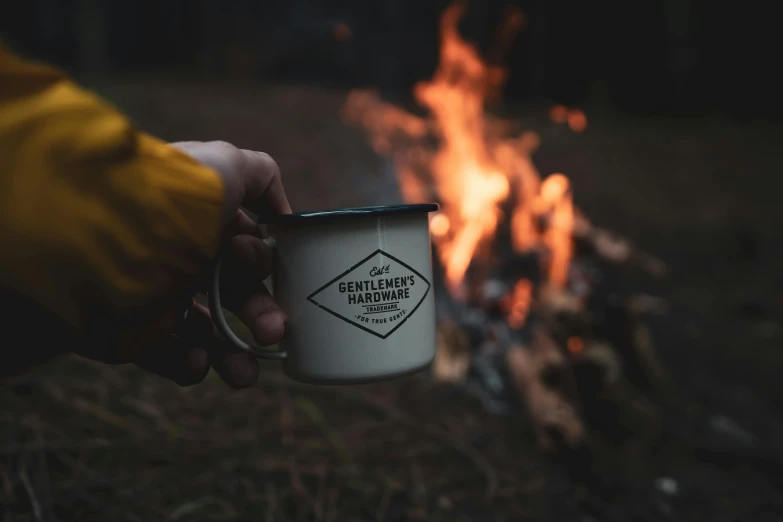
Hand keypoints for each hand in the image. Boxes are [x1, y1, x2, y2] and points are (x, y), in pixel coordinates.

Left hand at [129, 141, 291, 387]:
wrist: (96, 239)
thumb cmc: (168, 201)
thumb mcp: (223, 167)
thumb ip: (259, 176)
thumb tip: (280, 214)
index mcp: (202, 223)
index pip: (245, 249)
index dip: (260, 261)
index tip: (252, 260)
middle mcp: (181, 258)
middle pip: (235, 294)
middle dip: (261, 315)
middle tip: (273, 332)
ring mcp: (157, 297)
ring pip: (207, 333)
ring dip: (234, 355)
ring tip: (245, 375)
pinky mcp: (132, 331)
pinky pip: (168, 355)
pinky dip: (188, 364)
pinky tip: (197, 363)